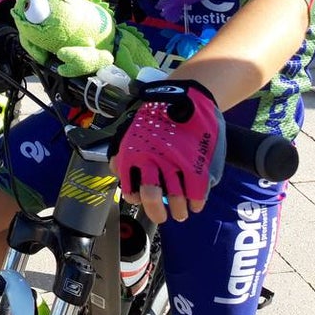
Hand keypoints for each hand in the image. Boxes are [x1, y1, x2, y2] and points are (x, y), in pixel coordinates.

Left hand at [111, 80, 225, 223]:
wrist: (190, 98)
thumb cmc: (159, 115)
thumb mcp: (133, 130)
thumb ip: (124, 152)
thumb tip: (117, 171)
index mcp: (133, 152)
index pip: (130, 187)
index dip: (135, 198)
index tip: (140, 200)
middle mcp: (152, 160)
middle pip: (152, 197)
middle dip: (156, 212)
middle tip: (161, 216)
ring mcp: (176, 164)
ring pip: (176, 200)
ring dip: (179, 210)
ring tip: (181, 212)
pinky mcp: (198, 165)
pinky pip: (197, 194)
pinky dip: (196, 203)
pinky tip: (195, 203)